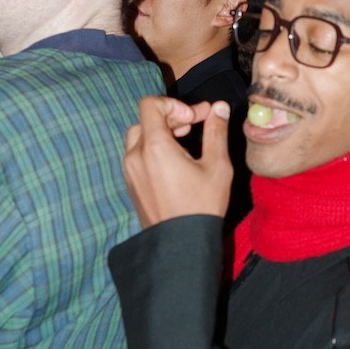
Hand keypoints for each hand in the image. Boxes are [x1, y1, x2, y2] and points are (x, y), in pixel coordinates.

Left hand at [124, 96, 233, 227]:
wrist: (181, 244)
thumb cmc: (202, 205)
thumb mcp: (217, 166)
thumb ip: (216, 131)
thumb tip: (219, 107)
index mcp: (155, 147)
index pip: (151, 104)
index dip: (175, 105)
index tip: (196, 118)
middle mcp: (135, 156)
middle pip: (146, 119)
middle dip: (171, 117)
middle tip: (195, 126)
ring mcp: (129, 171)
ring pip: (140, 136)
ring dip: (161, 132)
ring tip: (185, 144)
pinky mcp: (131, 183)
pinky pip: (137, 155)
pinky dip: (154, 149)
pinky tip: (175, 162)